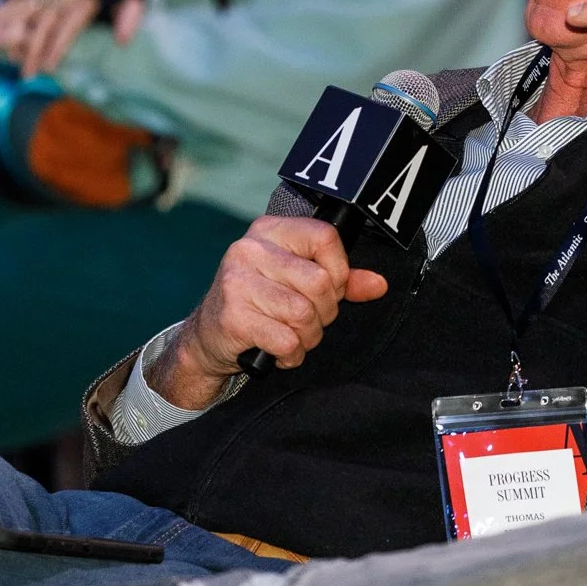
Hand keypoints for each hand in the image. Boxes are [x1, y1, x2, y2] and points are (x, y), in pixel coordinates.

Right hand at [0, 0, 141, 77]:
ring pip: (2, 18)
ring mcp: (30, 0)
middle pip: (29, 23)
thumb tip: (123, 36)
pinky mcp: (16, 3)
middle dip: (17, 49)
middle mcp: (50, 0)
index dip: (54, 45)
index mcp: (78, 1)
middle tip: (8, 75)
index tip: (44, 70)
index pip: (65, 24)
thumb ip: (129, 14)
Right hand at [155, 216, 389, 407]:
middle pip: (319, 282)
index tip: (329, 289)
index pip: (325, 237)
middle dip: (324, 312)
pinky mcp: (232, 317)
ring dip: (308, 336)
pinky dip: (291, 354)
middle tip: (308, 320)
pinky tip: (278, 350)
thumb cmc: (260, 302)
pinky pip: (286, 341)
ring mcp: (236, 282)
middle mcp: (250, 249)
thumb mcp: (298, 281)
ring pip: (303, 314)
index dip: (339, 271)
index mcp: (270, 230)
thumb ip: (340, 280)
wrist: (207, 336)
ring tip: (293, 335)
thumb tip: (379, 284)